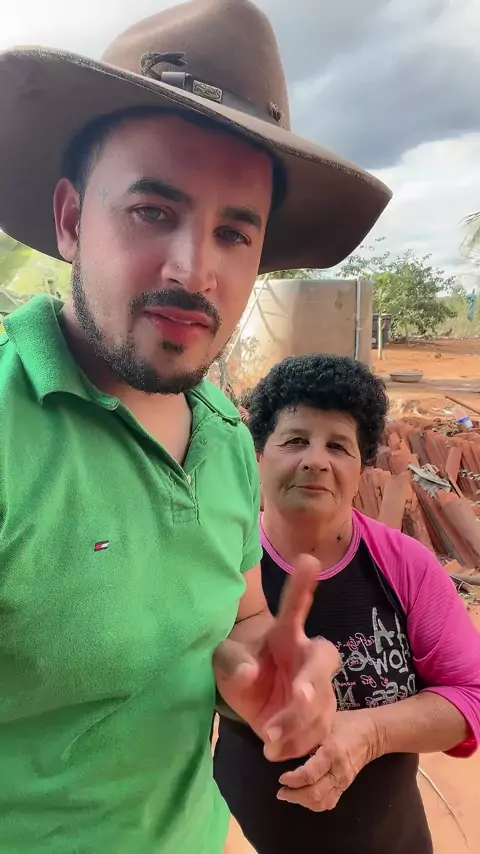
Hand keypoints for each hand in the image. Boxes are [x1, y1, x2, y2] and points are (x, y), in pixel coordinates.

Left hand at [213, 556, 339, 761]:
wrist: (251, 695)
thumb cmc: (240, 664)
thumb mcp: (226, 661)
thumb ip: (234, 663)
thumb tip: (250, 673)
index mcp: (286, 633)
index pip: (295, 606)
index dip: (303, 586)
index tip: (308, 561)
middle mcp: (307, 656)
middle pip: (323, 661)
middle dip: (314, 680)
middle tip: (299, 697)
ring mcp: (318, 688)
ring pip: (321, 705)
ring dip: (298, 724)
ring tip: (270, 738)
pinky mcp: (319, 718)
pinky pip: (318, 734)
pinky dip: (297, 745)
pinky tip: (274, 751)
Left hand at [277, 709, 379, 810]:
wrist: (371, 733)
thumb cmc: (345, 724)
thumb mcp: (324, 722)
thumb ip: (305, 732)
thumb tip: (281, 741)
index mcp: (331, 753)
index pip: (310, 775)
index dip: (293, 780)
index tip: (281, 778)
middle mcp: (338, 771)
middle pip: (315, 793)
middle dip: (294, 796)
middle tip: (280, 791)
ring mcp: (343, 781)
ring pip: (322, 802)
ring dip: (303, 802)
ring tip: (288, 795)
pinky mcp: (345, 787)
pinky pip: (330, 803)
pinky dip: (314, 804)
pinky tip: (303, 798)